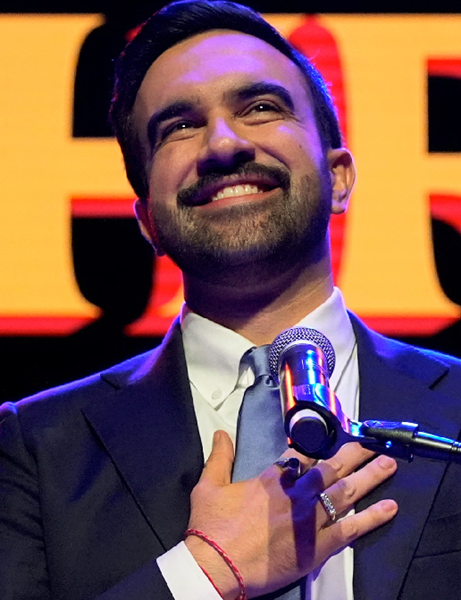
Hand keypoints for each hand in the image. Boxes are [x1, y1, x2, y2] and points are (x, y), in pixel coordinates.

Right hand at [185, 430, 397, 599]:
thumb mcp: (208, 486)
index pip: (302, 458)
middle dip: (354, 456)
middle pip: (331, 470)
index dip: (320, 450)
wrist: (216, 565)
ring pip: (346, 493)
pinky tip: (388, 508)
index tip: (333, 443)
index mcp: (272, 480)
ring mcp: (309, 520)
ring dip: (369, 478)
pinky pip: (350, 529)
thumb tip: (221, 434)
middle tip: (373, 446)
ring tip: (388, 466)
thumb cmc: (211, 527)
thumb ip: (219, 457)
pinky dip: (371, 518)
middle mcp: (295, 494)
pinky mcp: (317, 546)